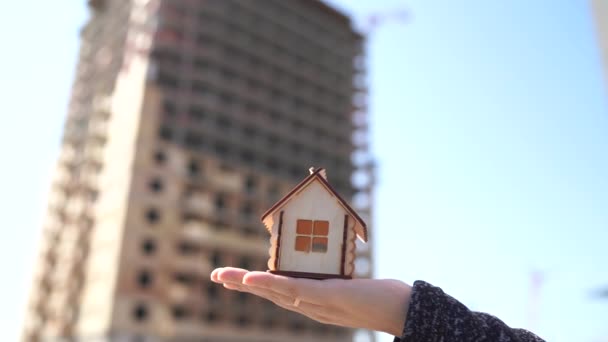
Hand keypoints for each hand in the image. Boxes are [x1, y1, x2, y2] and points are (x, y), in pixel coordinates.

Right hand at [210, 267, 411, 335]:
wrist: (401, 309)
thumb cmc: (378, 296)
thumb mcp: (350, 286)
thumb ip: (334, 281)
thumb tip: (325, 269)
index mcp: (312, 302)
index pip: (277, 293)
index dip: (254, 285)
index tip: (233, 277)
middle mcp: (310, 307)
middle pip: (269, 294)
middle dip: (240, 284)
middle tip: (214, 274)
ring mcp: (318, 304)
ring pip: (276, 292)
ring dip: (248, 283)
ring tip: (223, 276)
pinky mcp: (329, 297)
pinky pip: (295, 290)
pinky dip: (272, 285)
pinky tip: (254, 279)